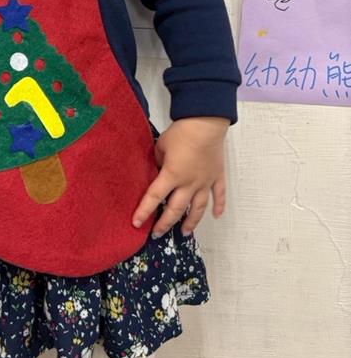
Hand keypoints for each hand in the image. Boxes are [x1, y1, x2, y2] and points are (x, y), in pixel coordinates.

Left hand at [132, 116, 228, 238]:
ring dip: (191, 221)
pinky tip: (217, 216)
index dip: (144, 211)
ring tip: (184, 232)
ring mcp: (205, 182)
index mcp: (172, 175)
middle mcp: (189, 183)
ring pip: (197, 208)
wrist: (206, 123)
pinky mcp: (217, 176)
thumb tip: (160, 169)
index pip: (154, 197)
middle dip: (165, 223)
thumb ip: (158, 160)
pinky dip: (220, 206)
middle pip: (175, 209)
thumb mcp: (161, 145)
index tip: (137, 223)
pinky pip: (219, 195)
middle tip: (157, 233)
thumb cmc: (181, 132)